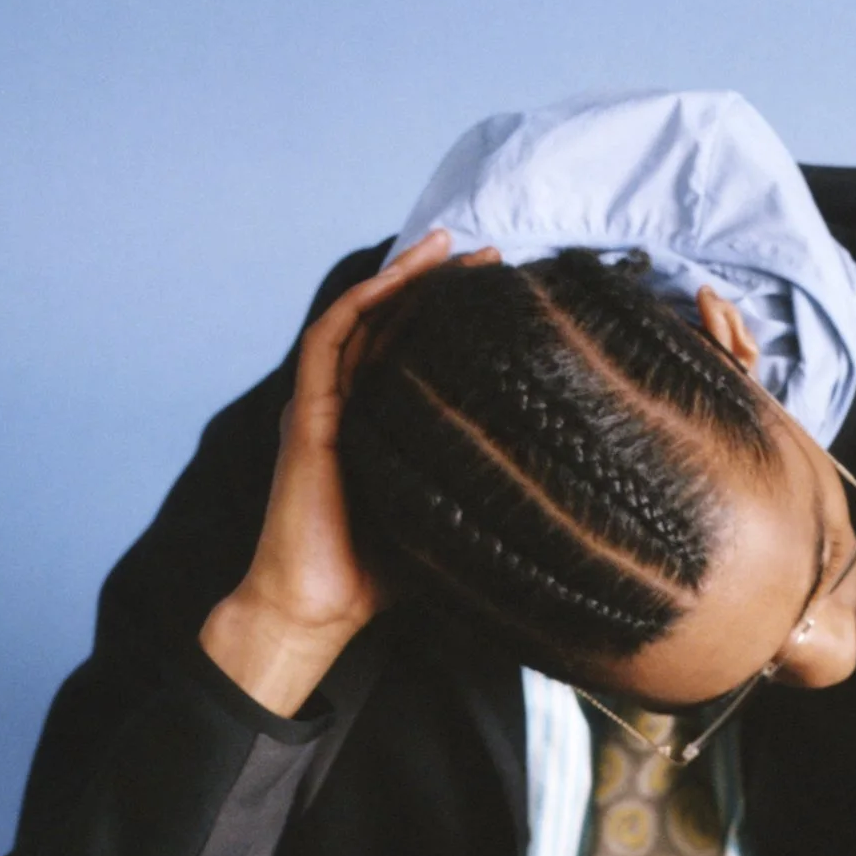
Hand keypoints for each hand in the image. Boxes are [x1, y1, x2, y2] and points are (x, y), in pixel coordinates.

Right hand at [200, 226, 493, 714]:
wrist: (317, 609)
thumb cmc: (376, 577)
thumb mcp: (446, 518)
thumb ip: (477, 488)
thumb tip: (550, 481)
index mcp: (381, 423)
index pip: (421, 351)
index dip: (458, 318)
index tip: (509, 295)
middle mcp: (351, 404)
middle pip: (395, 323)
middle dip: (440, 284)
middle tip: (492, 256)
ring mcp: (326, 405)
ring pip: (362, 319)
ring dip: (401, 277)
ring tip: (445, 246)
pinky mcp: (305, 413)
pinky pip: (328, 341)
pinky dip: (359, 303)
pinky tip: (395, 278)